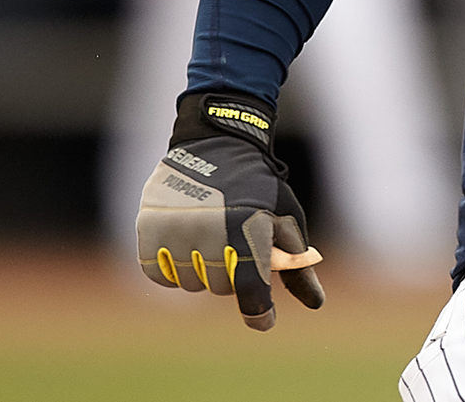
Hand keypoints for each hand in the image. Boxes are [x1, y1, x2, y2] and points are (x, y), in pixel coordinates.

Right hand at [136, 93, 324, 329]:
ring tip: (211, 243)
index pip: (250, 282)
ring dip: (203, 273)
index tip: (264, 321)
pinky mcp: (148, 225)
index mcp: (249, 223)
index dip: (258, 308)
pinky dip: (172, 271)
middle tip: (235, 250)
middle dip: (233, 277)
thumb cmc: (258, 185)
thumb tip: (316, 305)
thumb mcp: (284, 217)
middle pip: (221, 287)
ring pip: (190, 283)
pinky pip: (159, 274)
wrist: (216, 142)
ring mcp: (176, 225)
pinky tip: (184, 250)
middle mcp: (210, 226)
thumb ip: (295, 263)